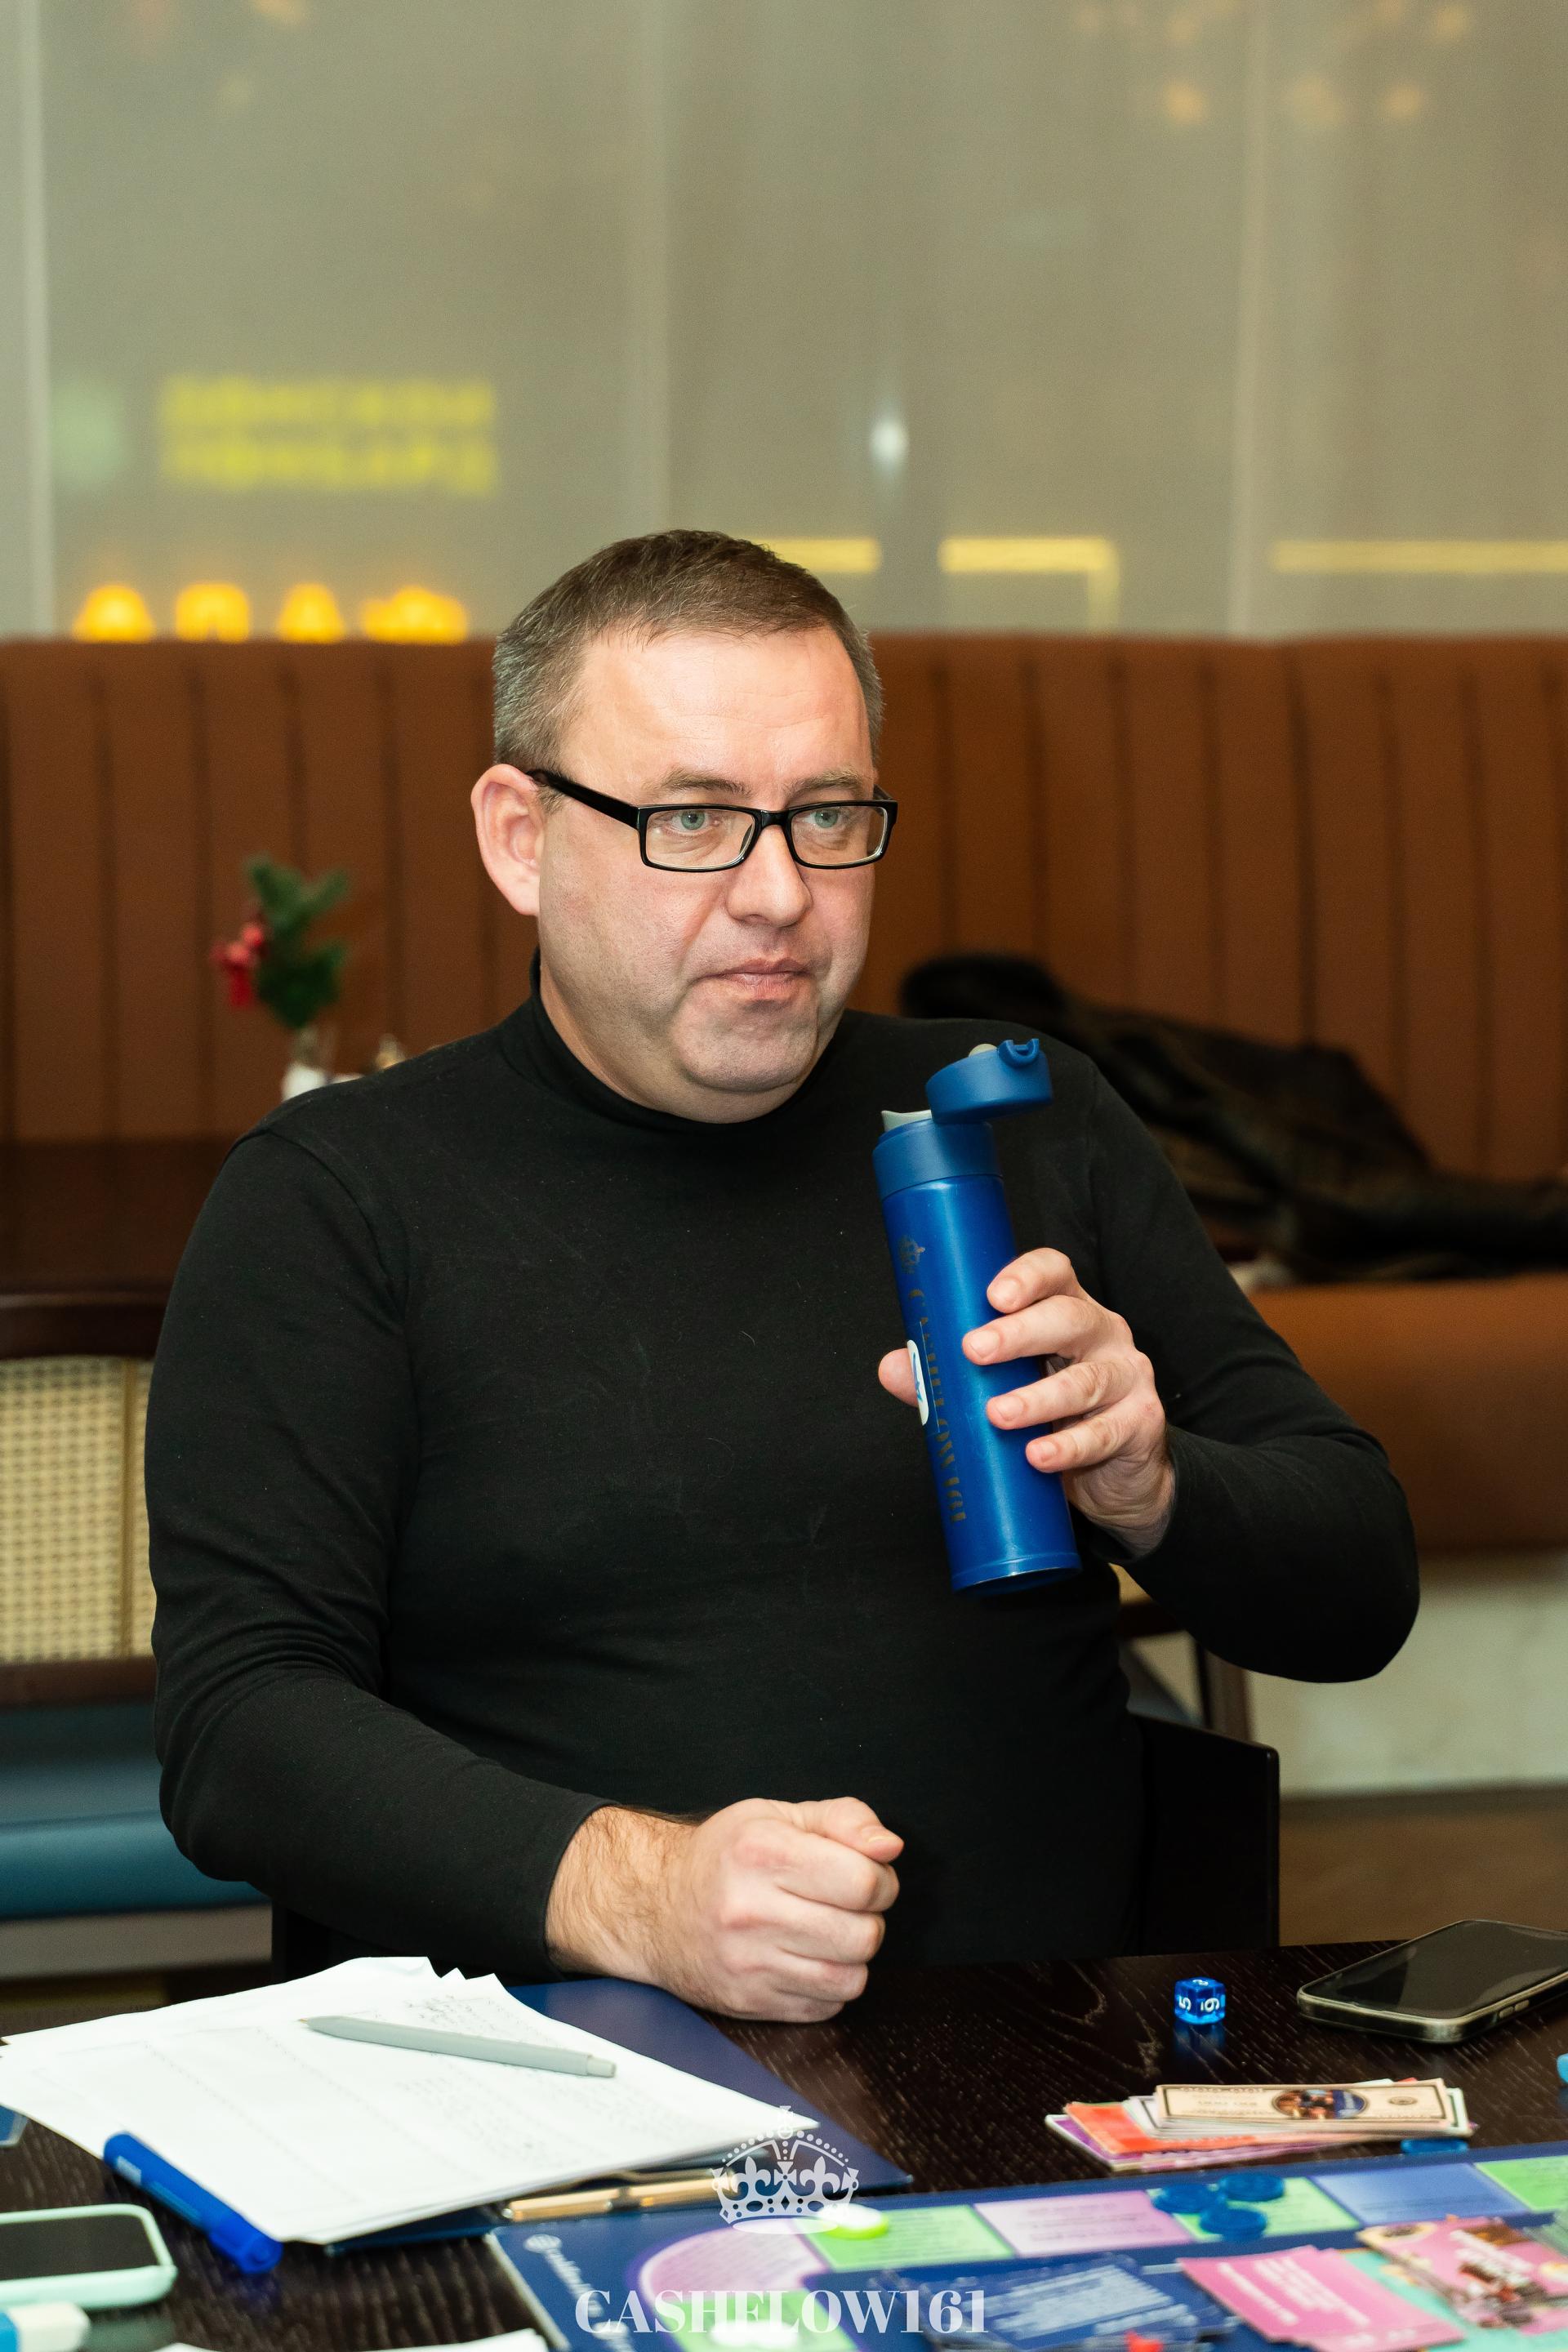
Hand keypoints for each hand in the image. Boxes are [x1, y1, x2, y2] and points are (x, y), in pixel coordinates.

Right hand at [545, 1796, 901, 2021]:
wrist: (654, 1906)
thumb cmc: (724, 1856)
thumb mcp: (778, 1816)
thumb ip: (844, 1820)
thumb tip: (890, 1847)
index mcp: (762, 1852)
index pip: (862, 1881)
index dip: (880, 1879)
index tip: (867, 1875)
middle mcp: (751, 1909)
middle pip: (863, 1934)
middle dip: (870, 1918)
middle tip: (847, 1904)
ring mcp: (748, 1962)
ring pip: (850, 1978)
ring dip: (852, 1955)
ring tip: (829, 1931)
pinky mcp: (748, 2001)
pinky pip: (826, 2006)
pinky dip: (830, 1985)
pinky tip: (807, 1958)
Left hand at [878, 1246, 1173, 1552]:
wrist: (1118, 1474)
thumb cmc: (1055, 1414)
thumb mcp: (1005, 1388)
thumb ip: (950, 1379)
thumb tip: (893, 1368)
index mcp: (1068, 1310)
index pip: (1055, 1273)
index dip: (1026, 1276)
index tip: (991, 1295)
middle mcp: (1104, 1334)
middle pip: (1069, 1318)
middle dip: (1020, 1332)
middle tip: (975, 1350)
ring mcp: (1128, 1377)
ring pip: (1085, 1380)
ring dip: (1037, 1397)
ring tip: (997, 1414)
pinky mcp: (1140, 1423)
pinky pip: (1105, 1432)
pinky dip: (1068, 1446)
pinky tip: (1038, 1456)